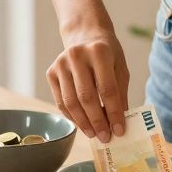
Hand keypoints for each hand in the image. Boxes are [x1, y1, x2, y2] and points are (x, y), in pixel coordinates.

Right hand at [46, 26, 128, 142]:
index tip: (120, 130)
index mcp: (99, 52)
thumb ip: (120, 93)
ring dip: (83, 122)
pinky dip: (72, 116)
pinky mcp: (51, 72)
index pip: (108, 89)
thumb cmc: (107, 54)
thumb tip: (119, 123)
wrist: (84, 34)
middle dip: (97, 121)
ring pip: (71, 102)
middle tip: (105, 137)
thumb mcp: (120, 67)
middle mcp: (77, 55)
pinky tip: (82, 124)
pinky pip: (61, 101)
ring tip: (94, 134)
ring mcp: (61, 64)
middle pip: (87, 97)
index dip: (114, 112)